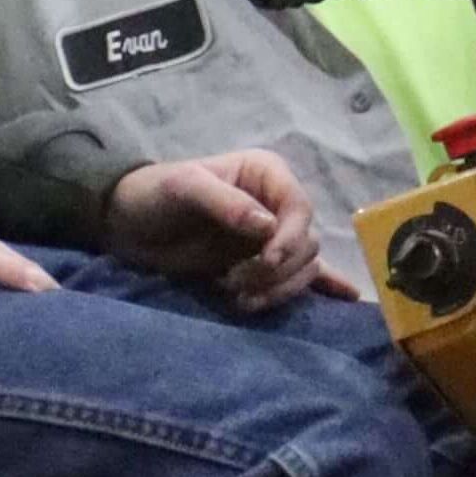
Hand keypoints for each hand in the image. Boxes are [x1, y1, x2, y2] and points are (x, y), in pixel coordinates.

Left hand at [110, 150, 328, 313]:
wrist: (128, 224)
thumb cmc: (156, 194)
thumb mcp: (185, 187)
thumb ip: (225, 203)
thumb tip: (267, 227)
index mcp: (266, 175)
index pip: (299, 208)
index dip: (289, 238)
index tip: (265, 260)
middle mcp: (276, 205)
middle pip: (306, 243)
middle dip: (276, 270)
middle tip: (236, 284)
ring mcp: (271, 237)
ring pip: (303, 267)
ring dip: (278, 289)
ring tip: (240, 301)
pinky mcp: (261, 265)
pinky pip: (300, 275)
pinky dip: (323, 285)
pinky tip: (347, 298)